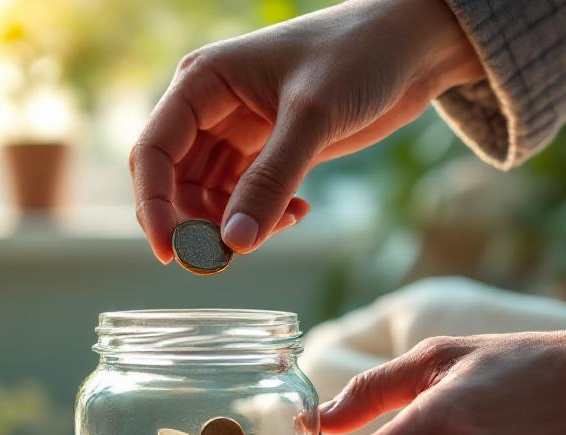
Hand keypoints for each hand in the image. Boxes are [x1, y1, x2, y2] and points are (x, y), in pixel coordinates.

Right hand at [130, 0, 481, 260]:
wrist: (413, 46)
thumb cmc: (359, 54)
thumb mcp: (313, 117)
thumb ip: (271, 182)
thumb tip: (234, 243)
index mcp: (202, 83)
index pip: (153, 153)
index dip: (153, 206)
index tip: (170, 253)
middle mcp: (209, 109)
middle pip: (173, 183)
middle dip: (194, 224)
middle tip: (226, 257)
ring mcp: (234, 133)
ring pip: (205, 198)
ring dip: (231, 226)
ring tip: (280, 225)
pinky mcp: (264, 152)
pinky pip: (240, 200)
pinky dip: (260, 218)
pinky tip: (297, 214)